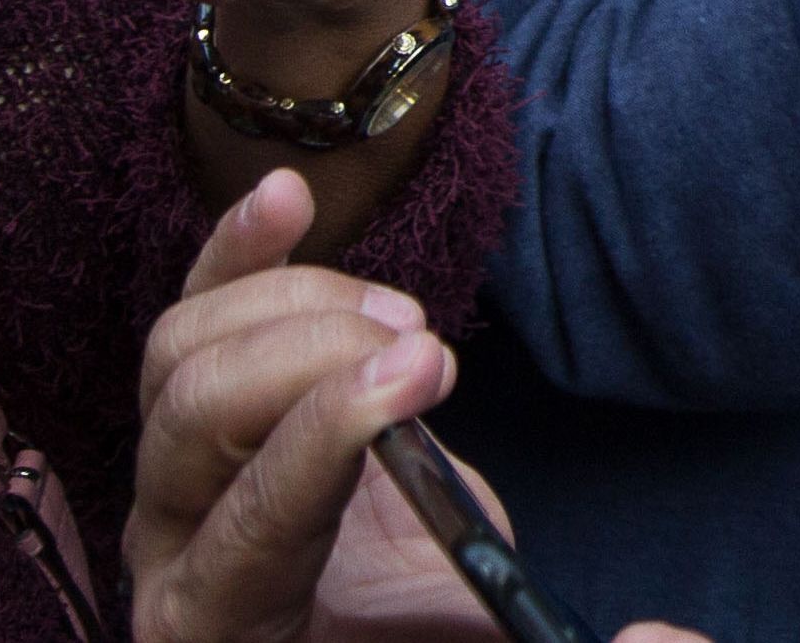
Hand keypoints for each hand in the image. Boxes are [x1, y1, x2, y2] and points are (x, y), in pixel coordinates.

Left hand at [131, 175, 713, 642]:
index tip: (427, 367)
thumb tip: (631, 633)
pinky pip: (187, 308)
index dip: (332, 430)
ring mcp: (167, 469)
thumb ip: (508, 618)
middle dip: (318, 356)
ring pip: (181, 351)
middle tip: (428, 346)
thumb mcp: (462, 635)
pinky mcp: (192, 399)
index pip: (255, 515)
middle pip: (196, 416)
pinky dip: (237, 249)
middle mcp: (168, 545)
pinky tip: (289, 199)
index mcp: (223, 620)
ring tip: (406, 316)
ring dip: (301, 304)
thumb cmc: (416, 630)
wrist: (370, 618)